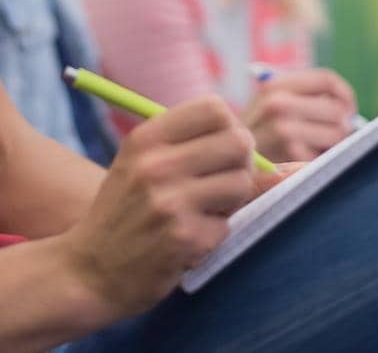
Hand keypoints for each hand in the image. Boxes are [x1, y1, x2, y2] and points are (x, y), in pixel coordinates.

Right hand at [58, 95, 257, 316]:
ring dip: (230, 203)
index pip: (215, 108)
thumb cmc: (127, 212)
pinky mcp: (183, 238)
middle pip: (239, 142)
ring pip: (241, 184)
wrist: (89, 269)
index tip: (219, 150)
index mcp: (146, 137)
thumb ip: (198, 149)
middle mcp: (156, 163)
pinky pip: (227, 226)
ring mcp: (169, 201)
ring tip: (201, 213)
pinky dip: (213, 235)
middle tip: (221, 183)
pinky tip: (186, 240)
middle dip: (241, 164)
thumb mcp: (145, 166)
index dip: (229, 128)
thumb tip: (288, 166)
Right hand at [242, 68, 356, 162]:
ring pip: (338, 132)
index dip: (344, 95)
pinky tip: (309, 168)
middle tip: (337, 138)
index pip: (327, 80)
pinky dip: (326, 162)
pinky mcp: (291, 157)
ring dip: (338, 145)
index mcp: (273, 86)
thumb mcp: (268, 110)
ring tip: (321, 153)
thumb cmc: (257, 141)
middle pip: (337, 108)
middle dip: (344, 123)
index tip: (347, 110)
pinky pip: (329, 156)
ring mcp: (283, 130)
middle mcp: (277, 104)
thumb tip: (351, 110)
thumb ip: (302, 99)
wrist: (223, 169)